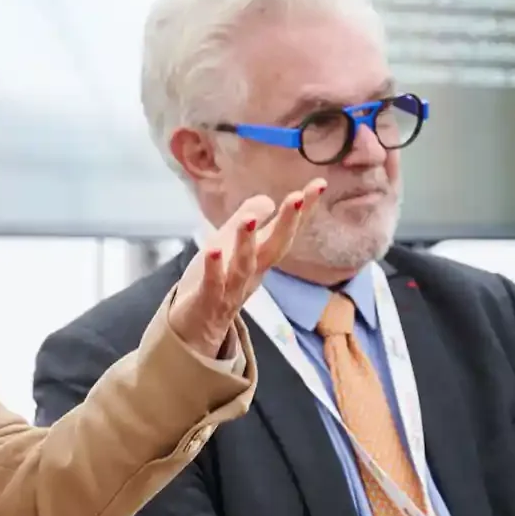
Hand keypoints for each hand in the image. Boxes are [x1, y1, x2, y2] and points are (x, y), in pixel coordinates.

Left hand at [166, 181, 325, 357]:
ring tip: (248, 219)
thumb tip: (269, 200)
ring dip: (247, 242)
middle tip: (297, 197)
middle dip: (287, 223)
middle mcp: (251, 274)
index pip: (285, 231)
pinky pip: (213, 284)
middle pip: (274, 248)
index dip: (304, 210)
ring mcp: (231, 290)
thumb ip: (250, 222)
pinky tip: (212, 249)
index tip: (320, 184)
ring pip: (244, 266)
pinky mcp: (208, 302)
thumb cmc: (214, 283)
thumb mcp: (231, 246)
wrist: (194, 331)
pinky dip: (214, 268)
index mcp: (258, 259)